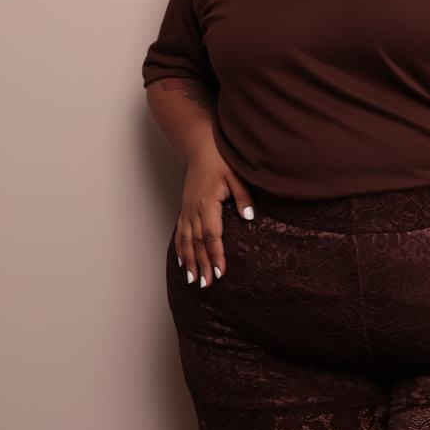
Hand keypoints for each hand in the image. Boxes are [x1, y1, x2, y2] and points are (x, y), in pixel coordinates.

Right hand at [174, 147, 253, 287]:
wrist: (200, 145)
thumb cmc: (220, 158)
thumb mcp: (237, 174)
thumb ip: (243, 196)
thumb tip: (249, 217)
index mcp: (207, 202)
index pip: (211, 235)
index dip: (215, 255)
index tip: (220, 272)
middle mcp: (194, 208)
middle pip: (197, 242)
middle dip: (202, 265)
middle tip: (206, 285)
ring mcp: (187, 208)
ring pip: (186, 240)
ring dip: (190, 261)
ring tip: (193, 280)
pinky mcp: (186, 208)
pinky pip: (180, 232)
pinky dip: (181, 249)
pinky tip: (183, 262)